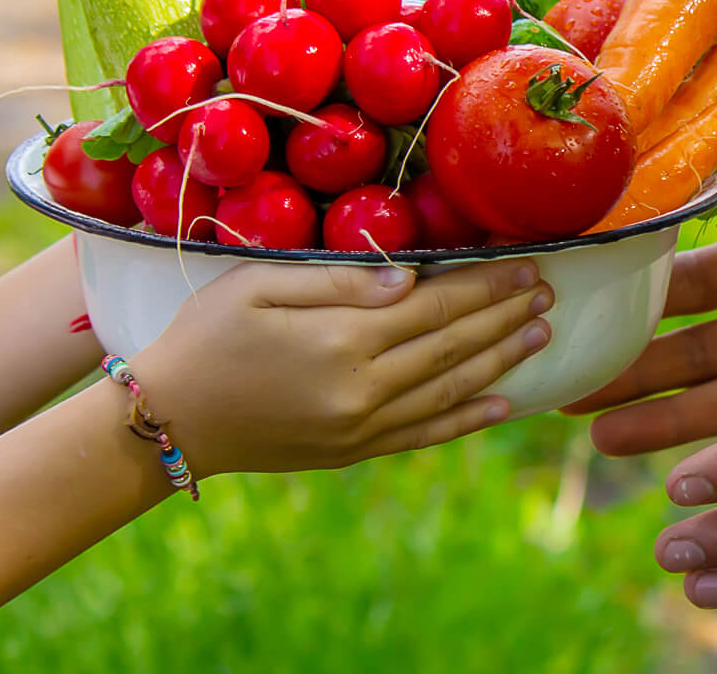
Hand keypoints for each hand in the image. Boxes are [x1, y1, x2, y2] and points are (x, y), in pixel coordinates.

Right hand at [139, 260, 552, 475]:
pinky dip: (467, 419)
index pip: (435, 305)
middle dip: (504, 317)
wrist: (168, 420)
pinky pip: (425, 435)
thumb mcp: (256, 286)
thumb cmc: (204, 337)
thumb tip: (409, 278)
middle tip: (547, 291)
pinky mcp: (352, 452)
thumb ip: (337, 281)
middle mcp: (362, 387)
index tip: (523, 265)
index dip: (485, 285)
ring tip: (540, 335)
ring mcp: (360, 426)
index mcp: (342, 338)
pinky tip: (503, 404)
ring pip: (449, 390)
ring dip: (501, 362)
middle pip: (452, 345)